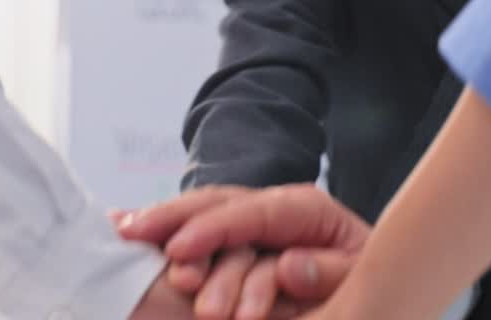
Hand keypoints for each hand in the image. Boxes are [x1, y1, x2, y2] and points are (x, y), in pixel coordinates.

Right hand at [118, 185, 368, 317]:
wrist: (365, 289)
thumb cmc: (362, 282)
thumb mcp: (359, 278)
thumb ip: (329, 272)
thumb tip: (288, 267)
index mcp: (307, 210)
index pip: (255, 212)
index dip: (214, 230)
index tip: (178, 250)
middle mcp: (273, 209)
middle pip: (217, 201)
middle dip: (174, 219)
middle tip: (133, 236)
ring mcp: (250, 225)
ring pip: (202, 214)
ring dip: (166, 228)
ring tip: (126, 235)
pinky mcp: (234, 244)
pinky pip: (196, 234)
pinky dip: (164, 230)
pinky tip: (125, 225)